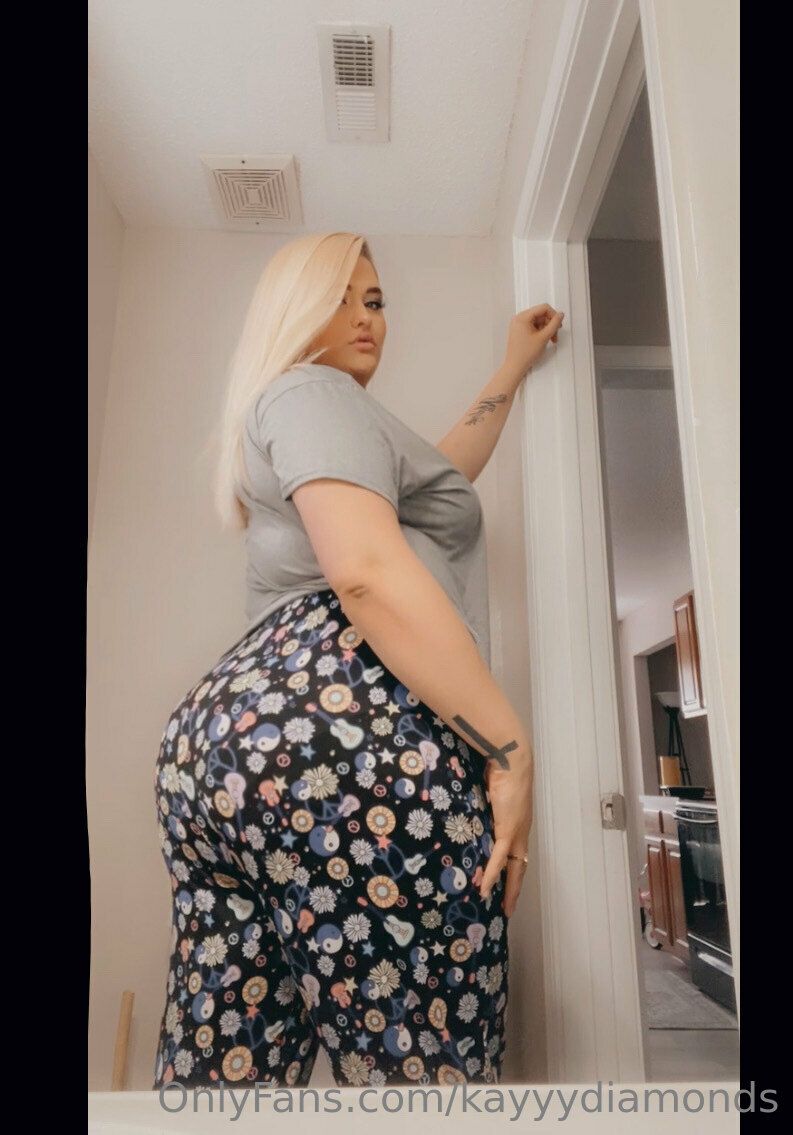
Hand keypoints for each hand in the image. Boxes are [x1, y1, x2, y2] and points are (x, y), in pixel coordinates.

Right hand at [479, 749, 533, 917]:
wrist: (511, 760)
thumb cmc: (502, 769)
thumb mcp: (492, 792)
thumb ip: (486, 803)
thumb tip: (473, 806)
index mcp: (519, 822)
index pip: (518, 852)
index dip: (514, 869)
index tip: (509, 884)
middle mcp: (521, 830)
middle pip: (520, 866)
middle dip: (515, 888)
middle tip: (509, 906)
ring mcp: (516, 832)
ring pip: (514, 868)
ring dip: (508, 889)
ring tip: (502, 907)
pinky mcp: (507, 830)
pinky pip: (499, 858)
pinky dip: (492, 875)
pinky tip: (485, 889)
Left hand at [503, 304, 564, 381]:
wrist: (515, 366)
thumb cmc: (525, 354)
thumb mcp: (544, 337)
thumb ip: (554, 324)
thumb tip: (560, 315)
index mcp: (523, 317)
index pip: (543, 308)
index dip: (554, 315)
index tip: (559, 325)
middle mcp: (519, 318)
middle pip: (541, 314)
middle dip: (550, 324)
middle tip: (555, 335)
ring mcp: (519, 325)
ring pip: (538, 321)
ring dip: (547, 329)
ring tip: (551, 340)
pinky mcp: (520, 331)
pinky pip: (533, 326)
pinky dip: (541, 332)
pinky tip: (544, 340)